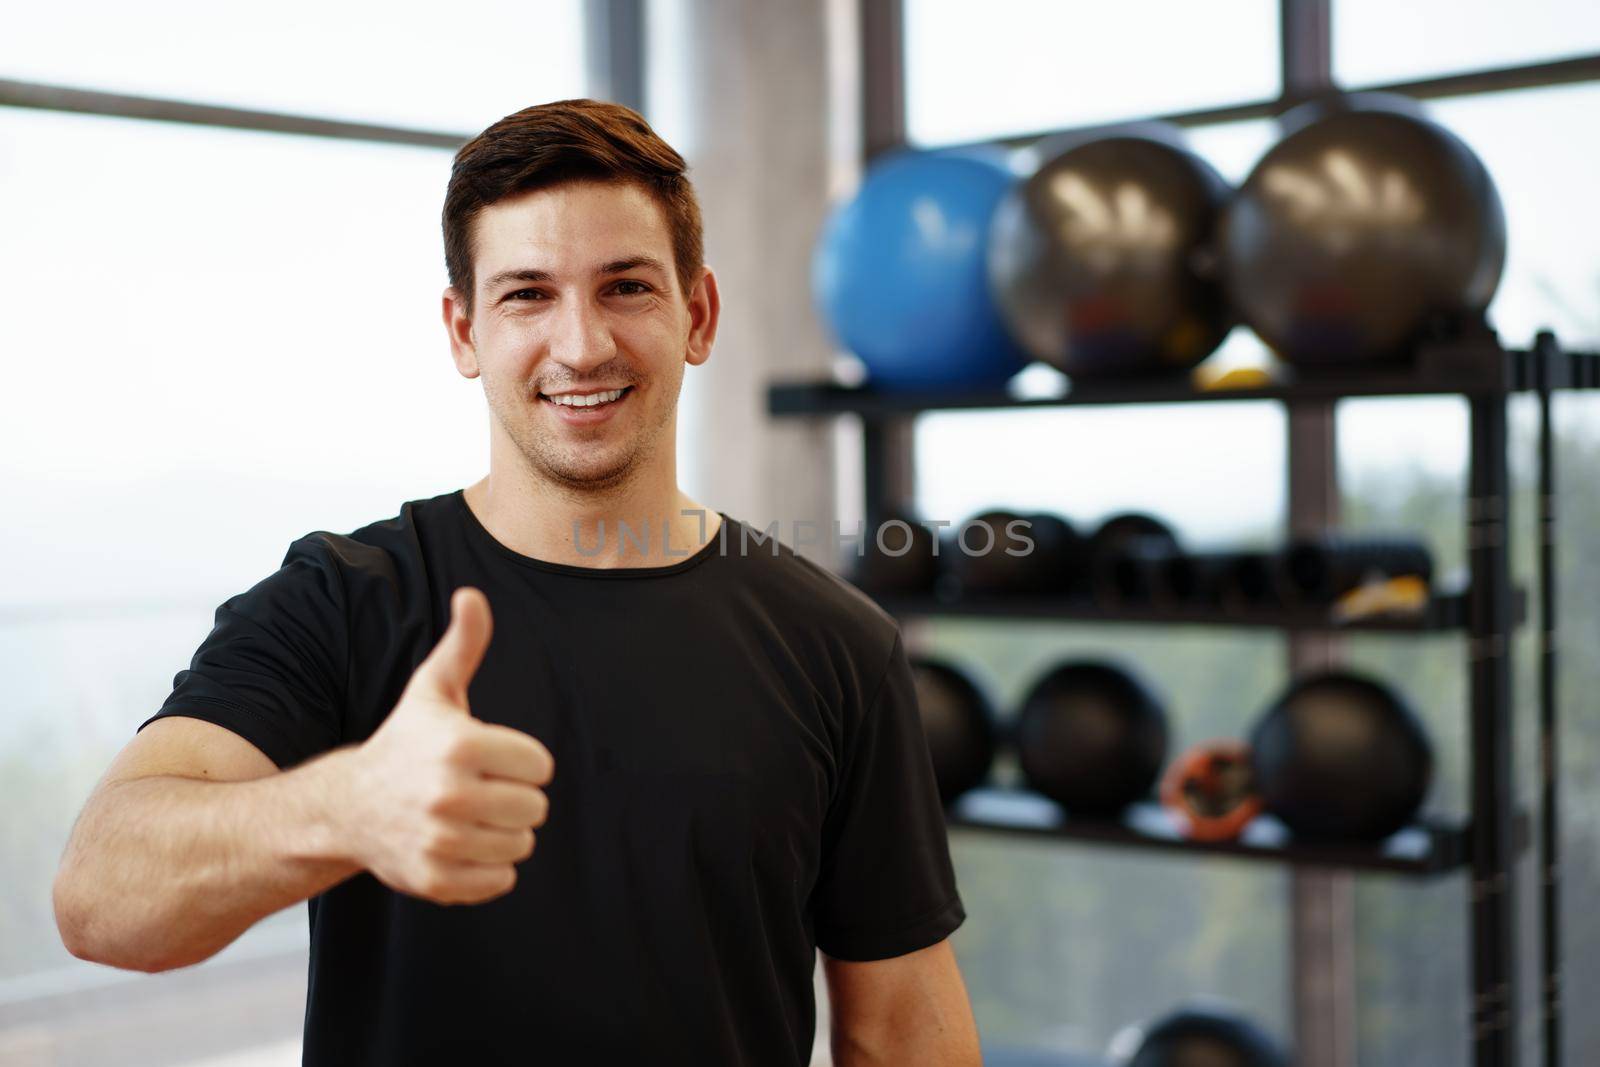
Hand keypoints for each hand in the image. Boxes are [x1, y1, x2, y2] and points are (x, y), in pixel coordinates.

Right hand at [344, 587, 553, 904]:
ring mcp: (440, 840)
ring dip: (504, 833)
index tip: (490, 758)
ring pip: (521, 845)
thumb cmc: (405, 743)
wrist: (349, 807)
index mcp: (459, 745)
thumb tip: (472, 595)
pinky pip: (501, 881)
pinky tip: (462, 846)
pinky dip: (490, 869)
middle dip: (515, 798)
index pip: (540, 765)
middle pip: (535, 807)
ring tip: (470, 818)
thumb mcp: (433, 691)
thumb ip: (462, 645)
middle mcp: (449, 794)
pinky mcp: (435, 879)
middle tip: (480, 790)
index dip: (521, 762)